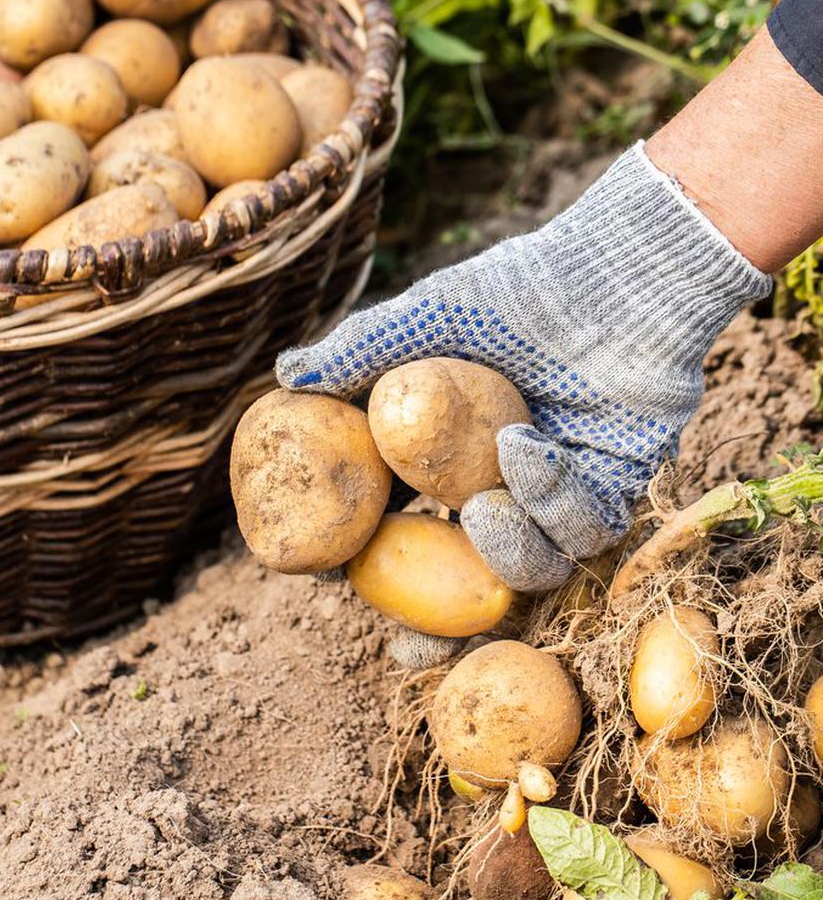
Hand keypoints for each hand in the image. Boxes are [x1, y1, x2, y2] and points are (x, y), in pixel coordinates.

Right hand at [279, 144, 770, 595]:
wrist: (613, 270)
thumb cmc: (518, 290)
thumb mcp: (428, 318)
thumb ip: (361, 350)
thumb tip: (285, 375)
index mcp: (450, 456)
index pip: (400, 524)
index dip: (367, 558)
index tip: (333, 574)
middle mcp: (501, 483)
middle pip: (465, 572)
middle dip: (439, 611)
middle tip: (411, 630)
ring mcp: (558, 491)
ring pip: (530, 565)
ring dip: (502, 549)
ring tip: (480, 507)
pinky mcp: (614, 487)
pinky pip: (584, 531)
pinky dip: (550, 502)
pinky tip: (528, 446)